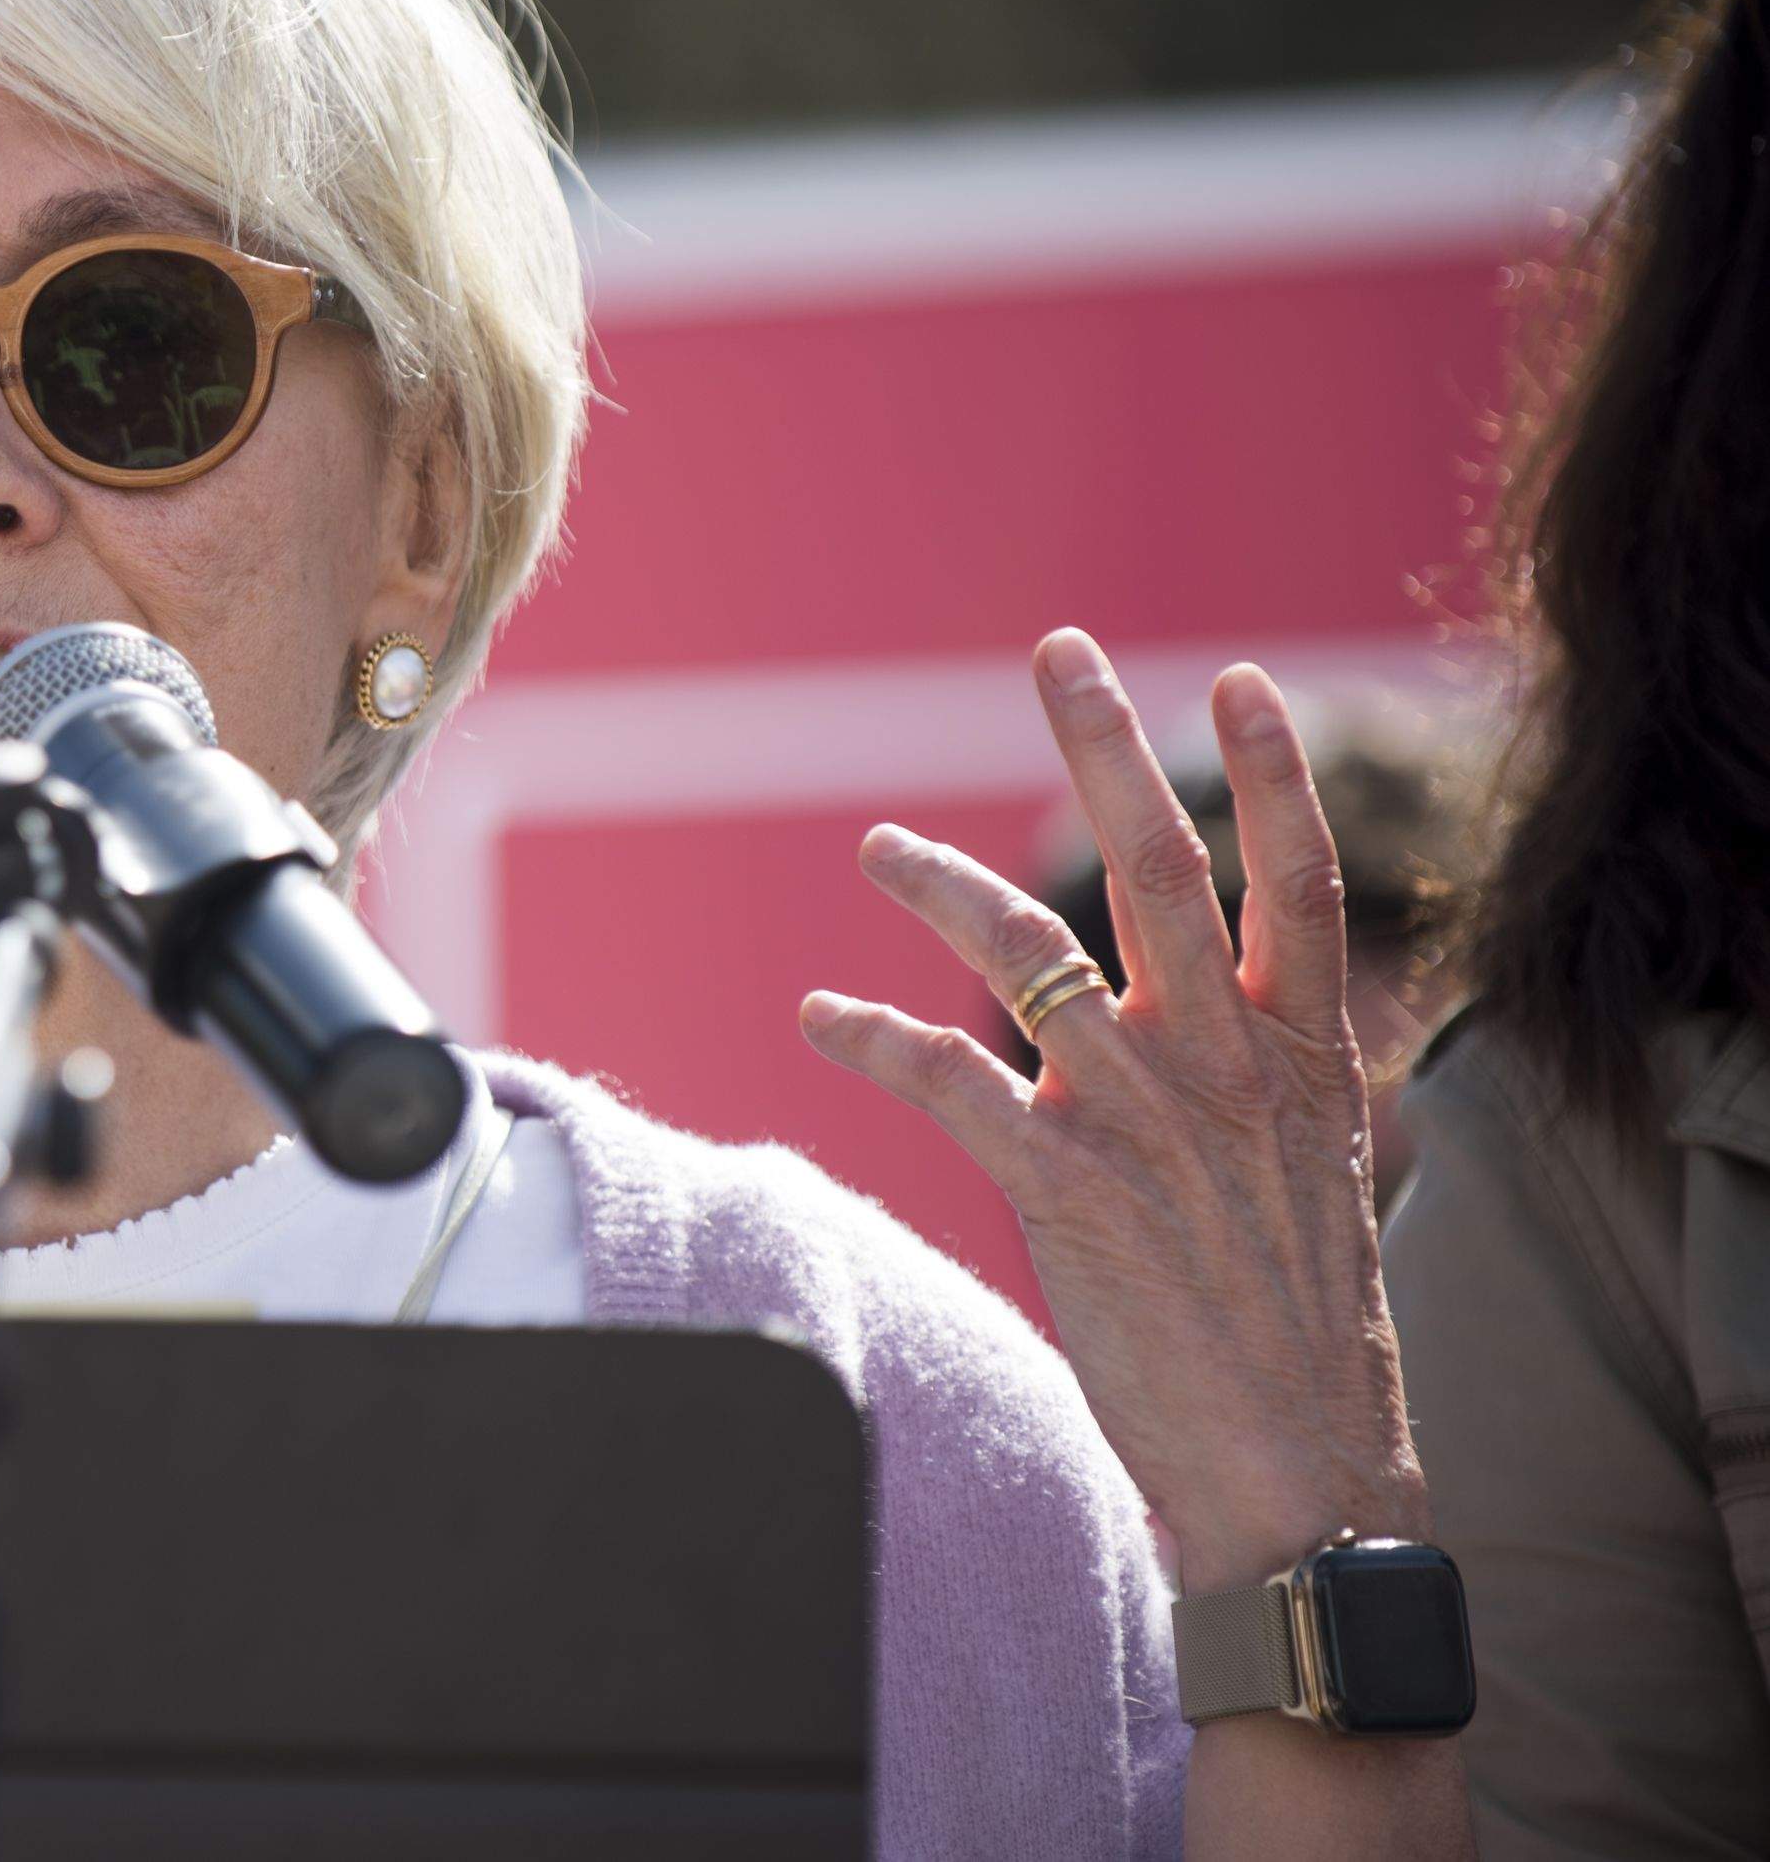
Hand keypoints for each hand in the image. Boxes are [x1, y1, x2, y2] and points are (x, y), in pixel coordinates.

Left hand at [797, 628, 1428, 1592]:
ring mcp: (1145, 1120)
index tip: (1237, 678)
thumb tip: (1224, 1029)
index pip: (1299, 883)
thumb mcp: (1311, 1183)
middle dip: (1106, 746)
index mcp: (1301, 1061)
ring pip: (1029, 954)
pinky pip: (944, 1080)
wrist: (1299, 1480)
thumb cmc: (1297, 1342)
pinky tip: (819, 1014)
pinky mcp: (1064, 1187)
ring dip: (940, 887)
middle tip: (1058, 650)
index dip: (1271, 776)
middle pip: (1165, 868)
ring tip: (875, 843)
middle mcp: (1227, 1067)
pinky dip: (870, 1037)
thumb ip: (1261, 1088)